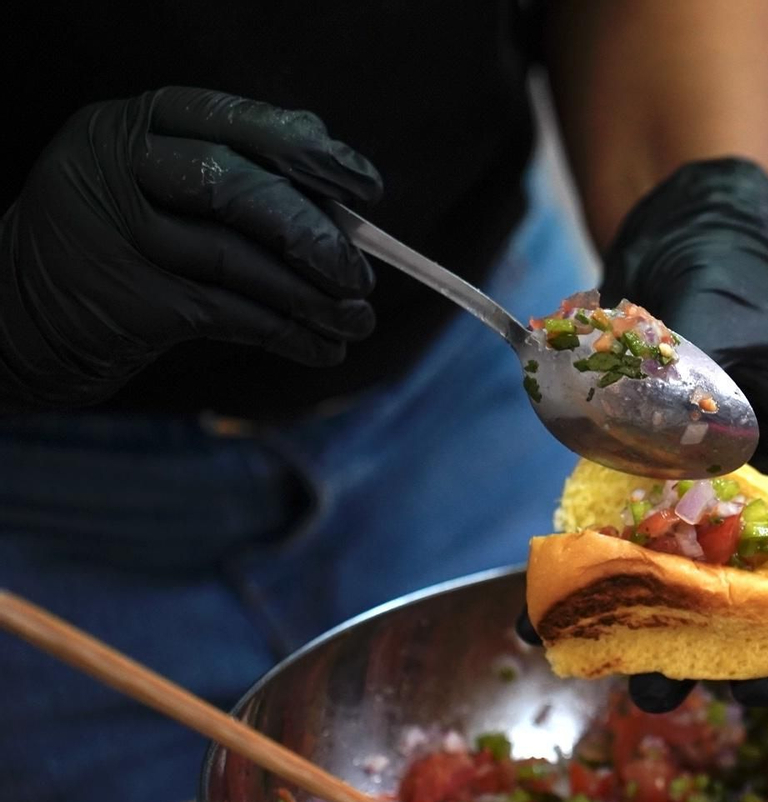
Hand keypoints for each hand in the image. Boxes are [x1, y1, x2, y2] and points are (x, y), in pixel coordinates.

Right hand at [0, 87, 382, 410]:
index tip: (367, 189)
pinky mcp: (128, 300)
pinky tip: (321, 348)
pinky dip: (286, 334)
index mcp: (136, 125)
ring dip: (312, 299)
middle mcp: (118, 168)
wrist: (24, 316)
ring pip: (238, 262)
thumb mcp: (165, 186)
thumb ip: (243, 170)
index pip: (234, 122)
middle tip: (364, 277)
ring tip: (357, 321)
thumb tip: (339, 178)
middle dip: (315, 237)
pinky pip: (228, 315)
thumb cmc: (127, 242)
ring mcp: (117, 234)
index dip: (310, 153)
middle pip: (238, 190)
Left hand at [603, 157, 767, 711]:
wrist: (677, 256)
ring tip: (634, 684)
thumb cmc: (723, 286)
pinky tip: (541, 620)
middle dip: (750, 655)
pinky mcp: (650, 501)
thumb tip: (666, 464)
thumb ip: (693, 397)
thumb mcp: (715, 335)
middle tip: (726, 691)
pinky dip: (588, 592)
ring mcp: (712, 505)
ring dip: (670, 646)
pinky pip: (625, 559)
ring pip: (701, 594)